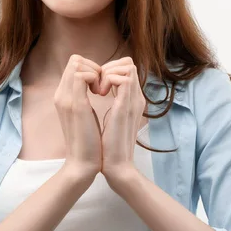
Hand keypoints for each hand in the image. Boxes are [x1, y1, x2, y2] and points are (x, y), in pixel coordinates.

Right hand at [54, 54, 103, 178]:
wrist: (83, 164)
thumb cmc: (90, 142)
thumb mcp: (85, 113)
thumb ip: (84, 96)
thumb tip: (94, 83)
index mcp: (64, 96)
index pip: (74, 64)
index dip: (91, 69)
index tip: (101, 85)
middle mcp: (61, 94)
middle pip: (75, 60)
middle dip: (94, 67)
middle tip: (103, 87)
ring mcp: (66, 98)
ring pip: (77, 63)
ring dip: (95, 72)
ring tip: (102, 91)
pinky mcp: (75, 105)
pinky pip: (82, 75)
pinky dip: (95, 79)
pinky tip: (102, 95)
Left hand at [97, 56, 146, 184]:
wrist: (115, 167)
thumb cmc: (108, 145)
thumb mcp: (112, 115)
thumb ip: (114, 99)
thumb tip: (103, 85)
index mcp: (131, 99)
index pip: (126, 67)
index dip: (109, 69)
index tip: (96, 83)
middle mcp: (135, 97)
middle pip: (129, 63)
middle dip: (109, 67)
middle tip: (96, 85)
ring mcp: (132, 101)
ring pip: (128, 67)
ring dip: (108, 72)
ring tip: (97, 90)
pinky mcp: (125, 108)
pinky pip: (123, 79)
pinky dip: (108, 80)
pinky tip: (99, 94)